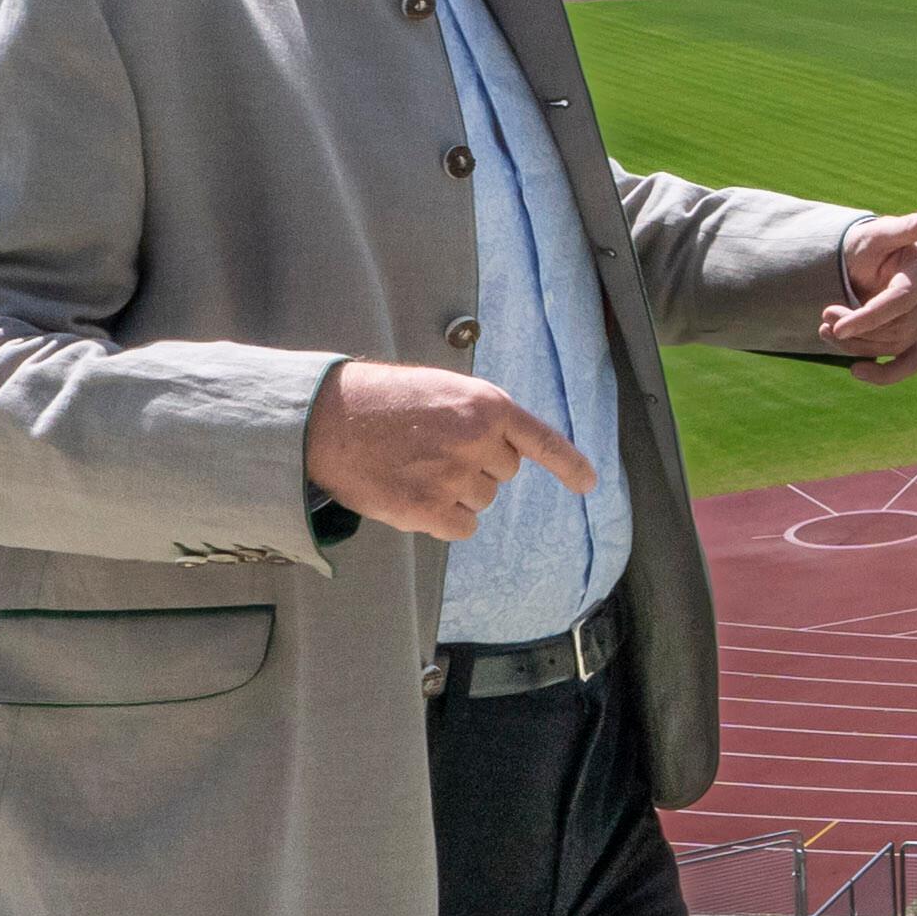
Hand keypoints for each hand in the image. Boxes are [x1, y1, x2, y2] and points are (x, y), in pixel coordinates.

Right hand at [309, 360, 604, 544]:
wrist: (328, 419)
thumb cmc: (381, 401)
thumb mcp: (441, 388)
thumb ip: (477, 415)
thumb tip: (504, 450)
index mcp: (485, 404)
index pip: (540, 439)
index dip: (568, 464)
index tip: (588, 483)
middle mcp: (477, 439)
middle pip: (504, 474)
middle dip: (478, 467)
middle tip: (433, 450)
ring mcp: (454, 476)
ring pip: (481, 501)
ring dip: (457, 492)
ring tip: (416, 467)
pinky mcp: (428, 509)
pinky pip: (461, 527)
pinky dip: (444, 519)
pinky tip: (415, 496)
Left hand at [817, 202, 916, 378]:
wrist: (865, 261)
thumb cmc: (871, 243)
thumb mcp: (880, 233)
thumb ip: (908, 225)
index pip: (900, 300)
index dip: (867, 317)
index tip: (833, 325)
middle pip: (896, 327)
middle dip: (856, 329)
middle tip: (823, 318)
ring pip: (895, 345)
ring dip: (857, 345)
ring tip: (825, 330)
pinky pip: (910, 363)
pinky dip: (886, 374)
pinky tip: (856, 371)